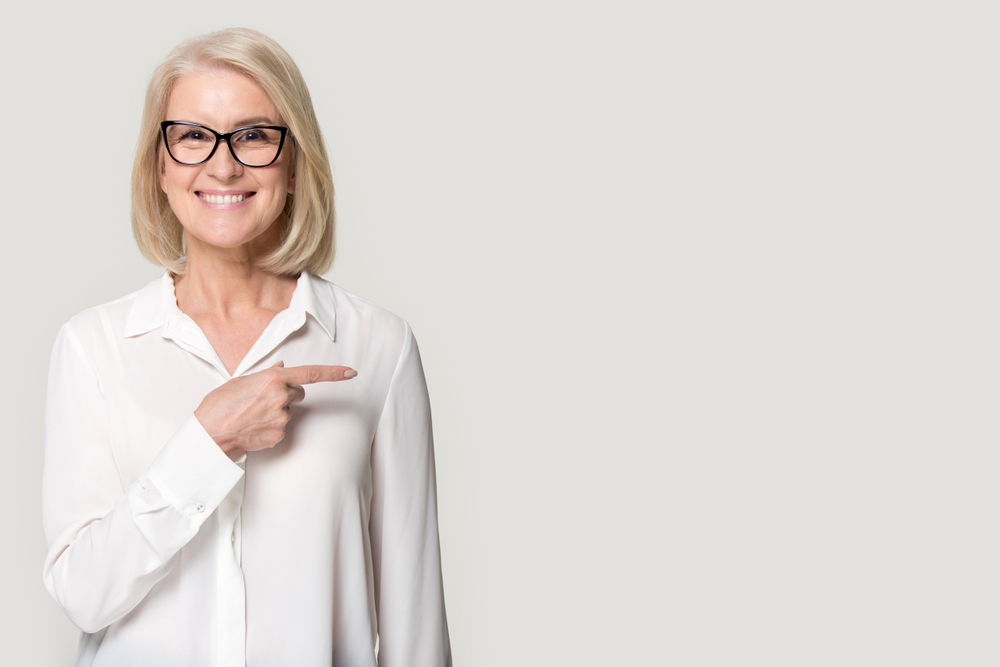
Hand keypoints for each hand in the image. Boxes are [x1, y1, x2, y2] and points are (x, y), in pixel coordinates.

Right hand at [194, 362, 356, 458]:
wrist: (209, 434)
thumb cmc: (219, 406)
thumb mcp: (240, 381)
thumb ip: (266, 374)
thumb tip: (282, 368)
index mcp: (272, 379)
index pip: (311, 374)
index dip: (334, 373)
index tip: (351, 372)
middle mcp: (280, 397)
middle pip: (298, 393)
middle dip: (286, 394)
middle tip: (261, 400)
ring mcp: (281, 417)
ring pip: (288, 411)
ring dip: (276, 411)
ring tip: (252, 414)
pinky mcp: (279, 434)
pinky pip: (282, 427)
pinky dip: (271, 426)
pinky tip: (254, 427)